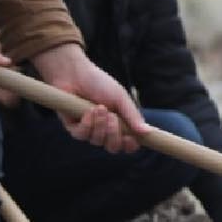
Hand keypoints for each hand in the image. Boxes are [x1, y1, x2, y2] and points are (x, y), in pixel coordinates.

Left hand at [30, 43, 150, 152]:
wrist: (75, 74)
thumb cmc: (100, 83)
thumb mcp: (120, 98)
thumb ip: (133, 115)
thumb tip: (147, 132)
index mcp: (120, 123)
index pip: (128, 143)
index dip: (130, 145)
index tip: (131, 138)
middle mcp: (105, 129)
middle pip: (113, 147)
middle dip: (114, 135)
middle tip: (113, 118)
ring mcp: (90, 130)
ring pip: (97, 141)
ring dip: (100, 125)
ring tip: (99, 108)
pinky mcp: (74, 128)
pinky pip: (82, 135)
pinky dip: (87, 124)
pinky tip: (88, 111)